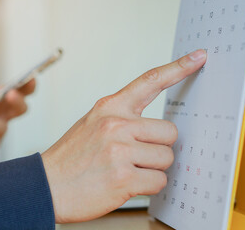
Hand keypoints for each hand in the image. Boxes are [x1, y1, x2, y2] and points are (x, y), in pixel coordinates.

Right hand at [42, 49, 206, 222]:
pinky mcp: (123, 176)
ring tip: (127, 170)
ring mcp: (119, 150)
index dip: (178, 68)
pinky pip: (159, 181)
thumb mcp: (91, 125)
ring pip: (166, 158)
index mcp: (109, 108)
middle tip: (138, 156)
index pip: (150, 81)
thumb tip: (157, 130)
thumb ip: (122, 120)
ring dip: (153, 169)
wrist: (45, 186)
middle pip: (170, 132)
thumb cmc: (70, 158)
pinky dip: (148, 187)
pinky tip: (126, 184)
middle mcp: (116, 124)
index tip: (198, 57)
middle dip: (159, 147)